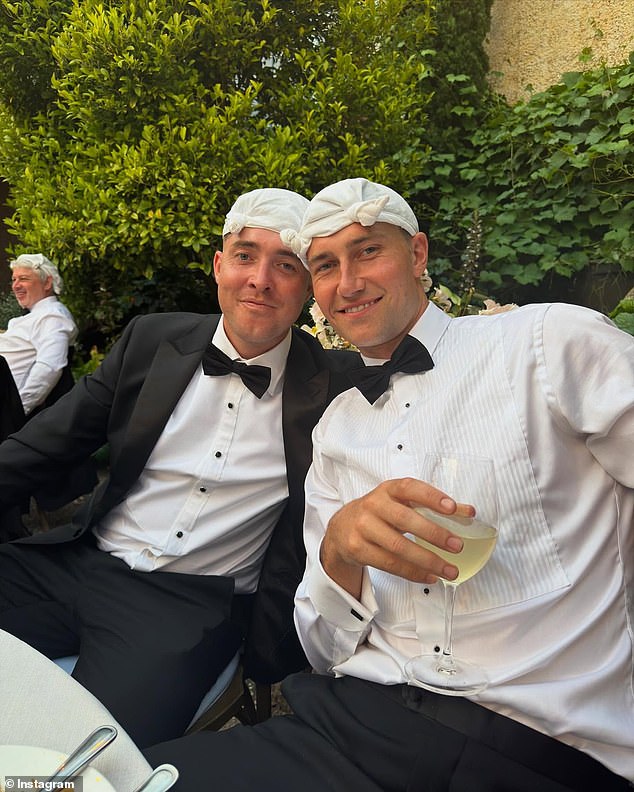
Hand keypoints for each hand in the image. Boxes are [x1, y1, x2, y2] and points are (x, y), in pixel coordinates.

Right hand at [320, 477, 473, 598]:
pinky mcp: (358, 549)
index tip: (452, 508)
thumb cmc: (379, 513)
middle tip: (457, 546)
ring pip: (398, 547)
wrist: (342, 528)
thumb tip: (468, 512)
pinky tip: (429, 576)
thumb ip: (433, 506)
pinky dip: (413, 573)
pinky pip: (389, 564)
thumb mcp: (401, 503)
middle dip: (434, 533)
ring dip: (427, 560)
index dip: (431, 497)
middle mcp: (373, 505)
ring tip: (450, 570)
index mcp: (388, 490)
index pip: (410, 488)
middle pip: (404, 520)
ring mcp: (363, 527)